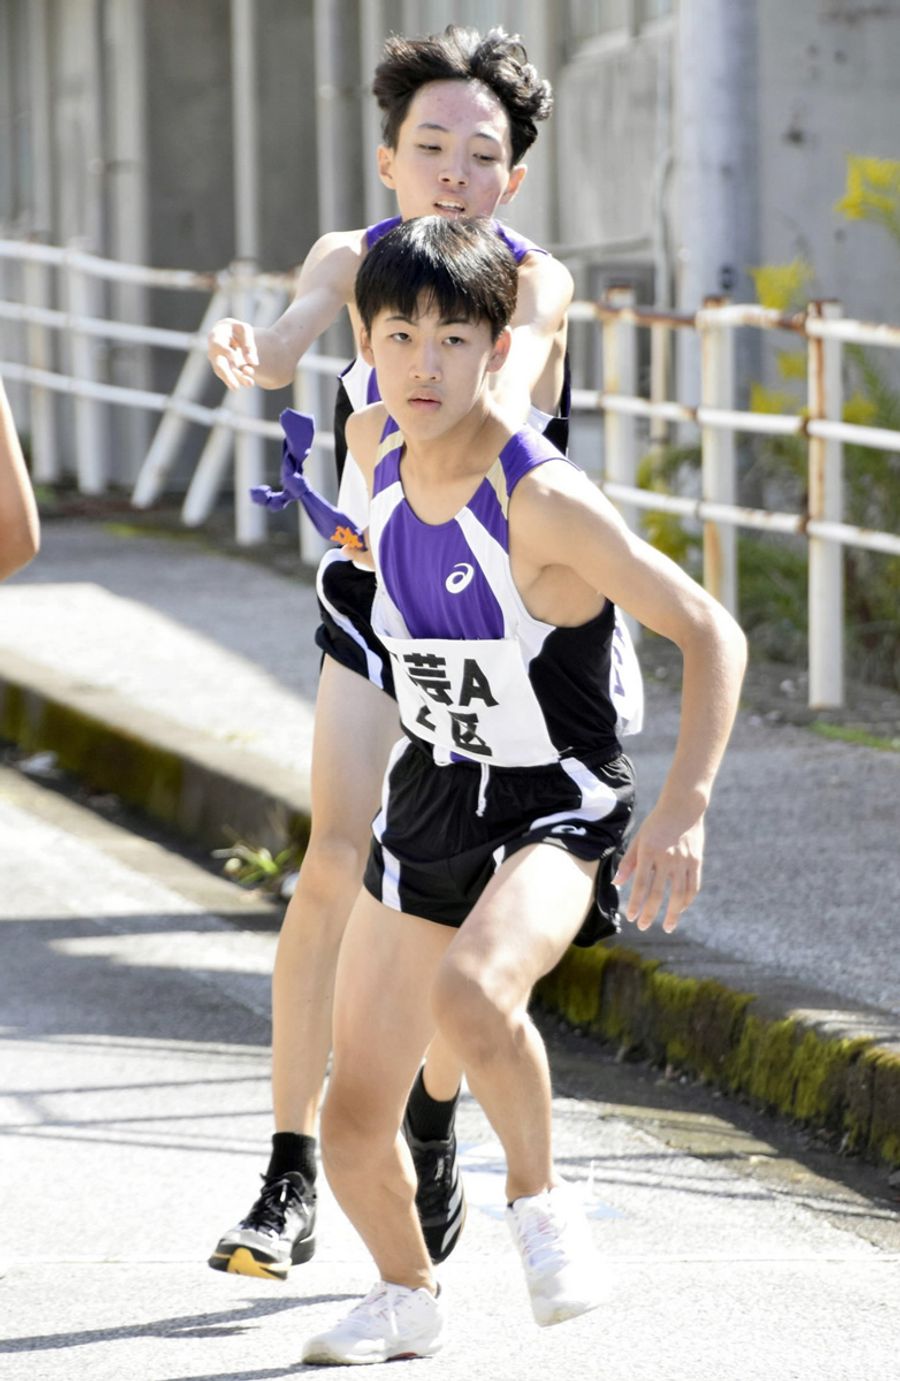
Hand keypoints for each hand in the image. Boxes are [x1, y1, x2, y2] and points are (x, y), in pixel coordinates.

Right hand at [207, 317, 258, 389]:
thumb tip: (253, 362)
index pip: (218, 346)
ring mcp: (219, 362)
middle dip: (228, 376)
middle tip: (236, 386)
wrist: (229, 333)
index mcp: (216, 337)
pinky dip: (241, 379)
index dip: (226, 352)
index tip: (235, 358)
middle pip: (219, 366)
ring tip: (249, 384)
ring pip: (226, 375)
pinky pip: (232, 376)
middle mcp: (214, 352)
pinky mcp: (226, 369)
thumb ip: (248, 343)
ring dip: (237, 380)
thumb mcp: (244, 330)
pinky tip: (250, 383)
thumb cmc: (236, 329)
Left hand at [614, 809, 703, 933]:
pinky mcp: (696, 861)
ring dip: (673, 914)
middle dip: (650, 913)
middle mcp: (666, 858)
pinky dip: (687, 901)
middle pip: (658, 893)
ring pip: (678, 895)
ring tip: (668, 927)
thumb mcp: (639, 839)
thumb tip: (617, 884)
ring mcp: (683, 860)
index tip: (631, 917)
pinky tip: (680, 909)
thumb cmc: (656, 823)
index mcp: (648, 852)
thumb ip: (629, 862)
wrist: (683, 806)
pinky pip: (693, 887)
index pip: (640, 884)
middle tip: (643, 927)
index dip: (635, 903)